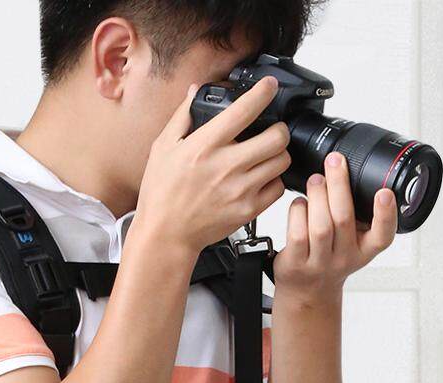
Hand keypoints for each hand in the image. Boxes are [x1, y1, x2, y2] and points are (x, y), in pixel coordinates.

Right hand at [134, 76, 290, 254]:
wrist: (165, 235)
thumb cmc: (161, 195)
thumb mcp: (162, 148)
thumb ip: (182, 116)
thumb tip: (195, 91)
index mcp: (205, 145)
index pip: (244, 110)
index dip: (263, 92)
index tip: (269, 86)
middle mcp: (226, 166)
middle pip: (276, 137)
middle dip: (278, 128)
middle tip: (272, 130)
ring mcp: (240, 190)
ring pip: (282, 161)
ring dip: (278, 154)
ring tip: (266, 155)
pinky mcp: (248, 210)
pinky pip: (278, 188)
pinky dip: (274, 180)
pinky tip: (261, 178)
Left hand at [272, 150, 397, 300]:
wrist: (307, 291)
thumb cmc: (330, 257)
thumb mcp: (353, 241)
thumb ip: (358, 214)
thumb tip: (349, 169)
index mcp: (365, 250)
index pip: (383, 236)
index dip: (386, 215)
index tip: (385, 193)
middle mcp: (345, 258)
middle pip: (344, 220)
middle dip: (339, 185)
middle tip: (335, 161)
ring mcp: (320, 263)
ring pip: (320, 226)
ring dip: (317, 196)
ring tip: (316, 180)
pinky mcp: (297, 264)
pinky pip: (297, 233)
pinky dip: (298, 210)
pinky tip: (300, 203)